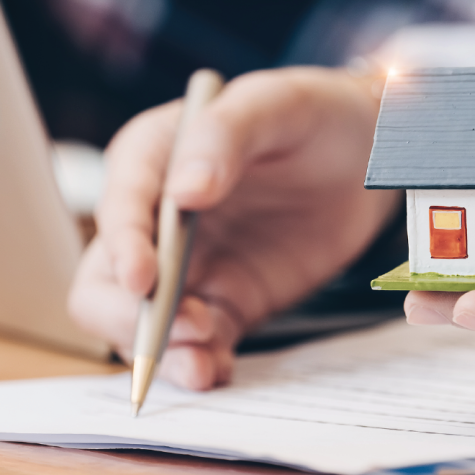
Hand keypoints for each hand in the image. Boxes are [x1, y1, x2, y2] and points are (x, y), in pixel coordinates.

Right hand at [69, 67, 399, 388]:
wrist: (367, 154)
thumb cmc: (314, 114)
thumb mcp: (273, 105)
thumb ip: (224, 138)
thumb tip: (183, 193)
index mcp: (153, 160)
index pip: (119, 209)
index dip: (122, 247)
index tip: (145, 280)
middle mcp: (159, 220)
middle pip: (108, 281)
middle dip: (132, 316)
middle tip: (183, 330)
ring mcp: (193, 266)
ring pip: (148, 324)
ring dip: (164, 351)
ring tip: (202, 367)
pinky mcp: (229, 299)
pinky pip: (200, 341)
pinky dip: (201, 361)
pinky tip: (218, 370)